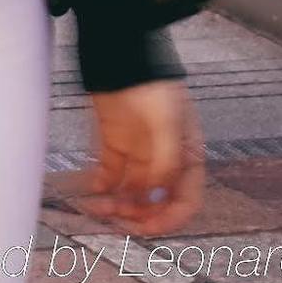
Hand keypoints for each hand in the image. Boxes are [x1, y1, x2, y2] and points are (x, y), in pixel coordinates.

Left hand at [79, 79, 203, 235]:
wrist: (124, 55)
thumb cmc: (156, 85)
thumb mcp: (170, 125)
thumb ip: (166, 162)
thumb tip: (154, 193)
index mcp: (188, 157)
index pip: (185, 200)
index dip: (169, 218)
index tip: (148, 227)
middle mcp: (164, 158)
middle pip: (155, 200)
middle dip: (138, 214)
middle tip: (118, 220)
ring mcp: (138, 150)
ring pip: (129, 189)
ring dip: (117, 202)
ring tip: (99, 207)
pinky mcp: (114, 140)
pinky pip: (109, 171)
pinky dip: (101, 184)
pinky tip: (93, 188)